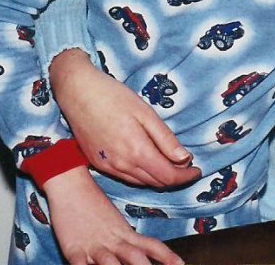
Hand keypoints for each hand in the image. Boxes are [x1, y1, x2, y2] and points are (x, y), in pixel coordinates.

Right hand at [43, 166, 183, 264]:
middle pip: (135, 257)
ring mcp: (95, 247)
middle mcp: (114, 241)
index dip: (167, 256)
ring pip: (111, 264)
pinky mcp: (74, 251)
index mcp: (125, 233)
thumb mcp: (115, 223)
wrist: (72, 187)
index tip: (180, 264)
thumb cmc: (93, 205)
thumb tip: (139, 252)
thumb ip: (127, 238)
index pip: (151, 246)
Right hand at [50, 49, 200, 187]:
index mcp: (136, 151)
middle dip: (175, 178)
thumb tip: (185, 159)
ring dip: (159, 178)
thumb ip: (165, 140)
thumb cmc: (114, 97)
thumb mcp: (146, 114)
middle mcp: (121, 164)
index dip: (186, 177)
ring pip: (140, 182)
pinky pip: (126, 177)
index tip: (197, 170)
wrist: (77, 93)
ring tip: (172, 165)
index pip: (168, 176)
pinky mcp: (97, 164)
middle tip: (188, 167)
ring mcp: (107, 166)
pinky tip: (149, 163)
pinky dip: (142, 175)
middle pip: (155, 182)